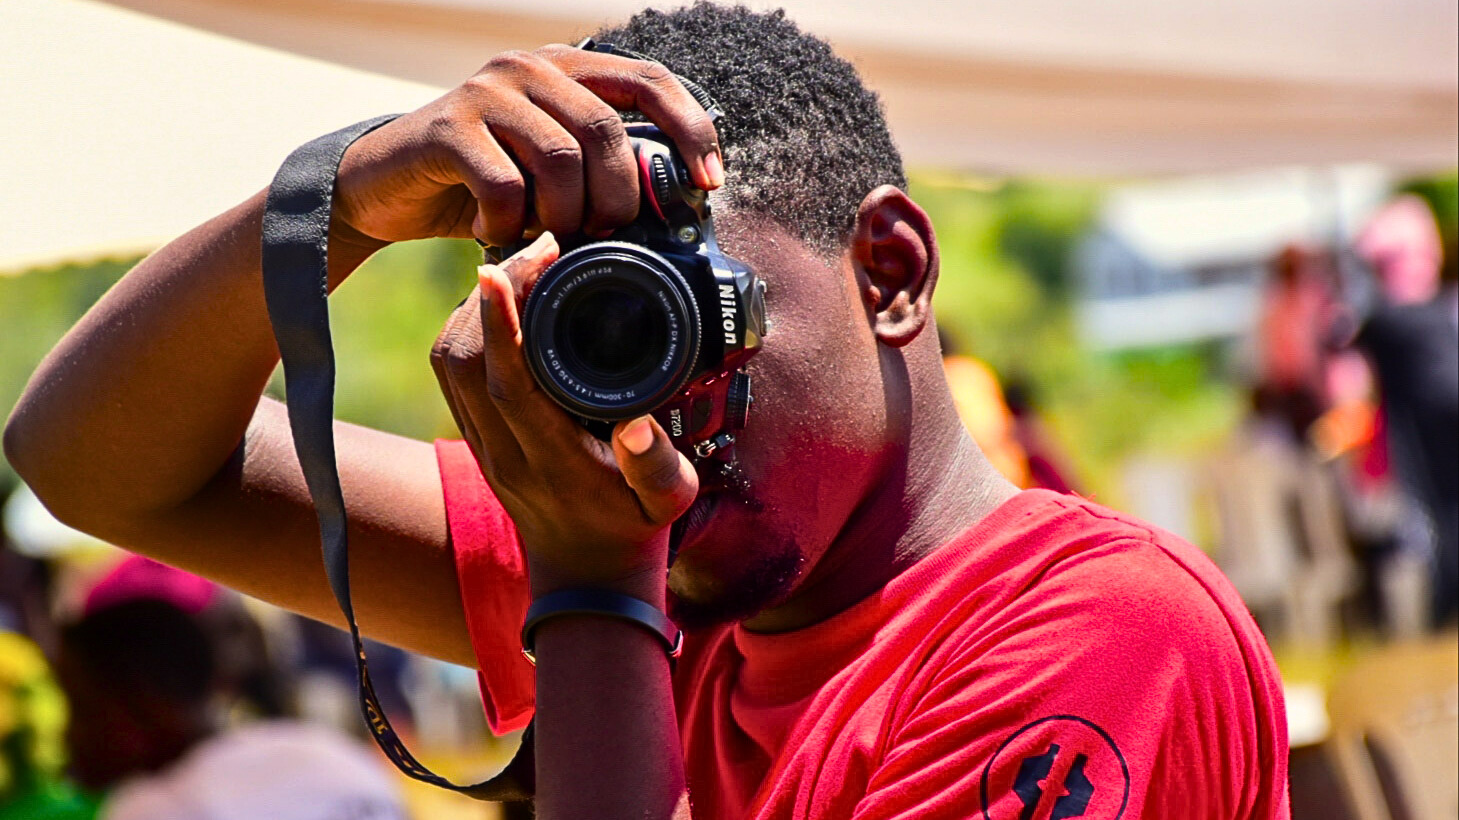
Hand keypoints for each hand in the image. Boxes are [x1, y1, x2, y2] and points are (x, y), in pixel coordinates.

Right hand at [333, 44, 723, 246]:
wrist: (383, 187)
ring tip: (545, 239)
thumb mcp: (550, 172)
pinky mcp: (448, 127)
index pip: (650, 82)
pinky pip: (505, 185)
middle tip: (600, 238)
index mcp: (567, 70)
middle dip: (617, 199)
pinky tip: (495, 235)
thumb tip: (672, 209)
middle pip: (606, 132)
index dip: (690, 130)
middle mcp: (530, 68)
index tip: (710, 183)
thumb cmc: (480, 186)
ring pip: (561, 160)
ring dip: (564, 217)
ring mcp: (486, 92)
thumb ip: (600, 171)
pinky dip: (510, 225)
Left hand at [430, 234, 698, 602]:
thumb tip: (639, 424)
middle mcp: (506, 452)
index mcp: (550, 460)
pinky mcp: (477, 440)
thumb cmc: (634, 531)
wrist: (587, 582)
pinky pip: (451, 375)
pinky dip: (467, 330)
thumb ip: (656, 466)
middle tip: (534, 252)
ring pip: (448, 364)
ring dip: (472, 309)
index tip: (506, 268)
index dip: (499, 322)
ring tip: (519, 269)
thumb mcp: (668, 502)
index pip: (508, 383)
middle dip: (487, 296)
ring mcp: (484, 447)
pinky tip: (500, 306)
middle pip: (465, 361)